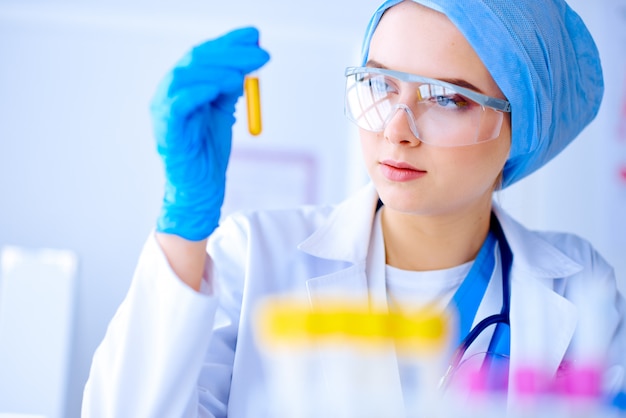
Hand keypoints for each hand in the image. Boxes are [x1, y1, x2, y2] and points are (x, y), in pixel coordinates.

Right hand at [151, 27, 269, 240]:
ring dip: (218, 71)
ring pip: (186, 77)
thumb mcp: (222, 111)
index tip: (256, 34)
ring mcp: (163, 110)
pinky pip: (178, 104)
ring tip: (243, 76)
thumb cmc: (209, 152)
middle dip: (231, 54)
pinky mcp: (167, 129)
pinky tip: (219, 88)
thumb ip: (228, 87)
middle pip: (197, 60)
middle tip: (262, 53)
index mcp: (182, 86)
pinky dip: (198, 92)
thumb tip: (248, 60)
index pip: (204, 54)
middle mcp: (168, 93)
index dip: (229, 42)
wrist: (199, 188)